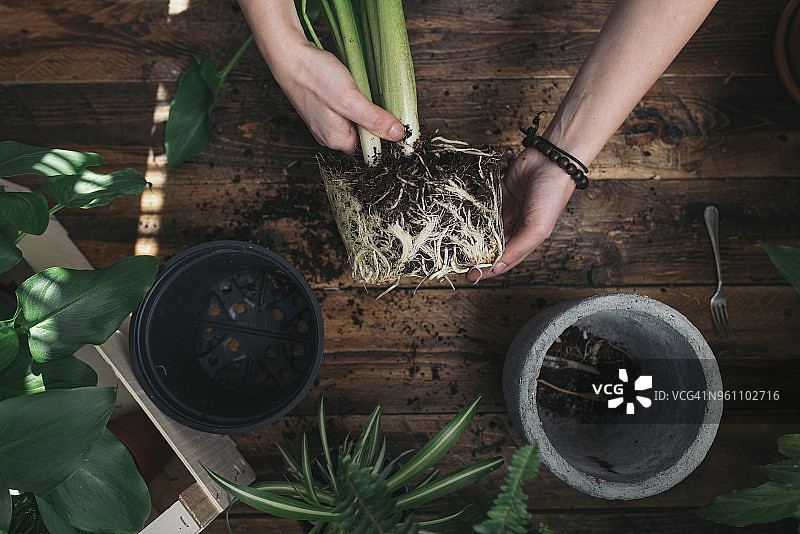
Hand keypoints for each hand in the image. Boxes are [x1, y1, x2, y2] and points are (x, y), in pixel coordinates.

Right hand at [269, 42, 404, 153]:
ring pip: (355, 122)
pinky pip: (345, 111)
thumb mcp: (351, 99)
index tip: (394, 120)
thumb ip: (374, 119)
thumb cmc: (315, 77)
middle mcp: (329, 135)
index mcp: (337, 140)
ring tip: (363, 92)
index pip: (370, 149)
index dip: (384, 136)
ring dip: (364, 109)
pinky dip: (353, 101)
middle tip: (378, 101)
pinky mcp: (323, 108)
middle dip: (374, 121)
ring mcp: (325, 122)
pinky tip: (353, 88)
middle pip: (363, 136)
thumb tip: (398, 134)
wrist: (289, 55)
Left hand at [467, 148, 575, 280]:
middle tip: (458, 260)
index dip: (488, 269)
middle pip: (493, 244)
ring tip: (455, 243)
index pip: (504, 259)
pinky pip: (484, 205)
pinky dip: (474, 211)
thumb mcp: (538, 228)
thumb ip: (517, 248)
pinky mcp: (499, 193)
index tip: (471, 276)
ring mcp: (507, 209)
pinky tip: (461, 218)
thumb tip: (497, 267)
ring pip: (486, 226)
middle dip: (478, 253)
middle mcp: (516, 225)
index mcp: (526, 237)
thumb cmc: (552, 195)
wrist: (551, 160)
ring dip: (473, 234)